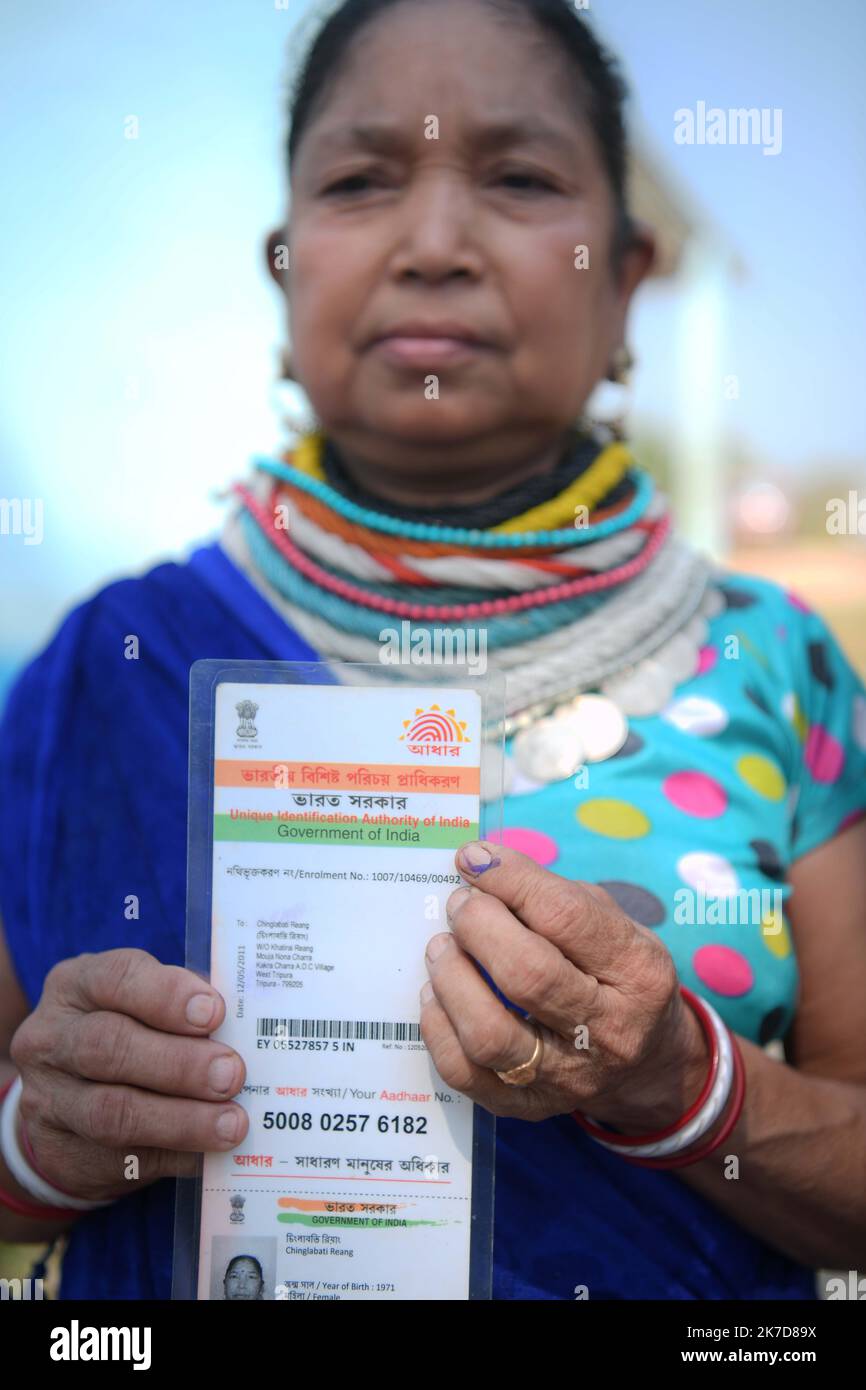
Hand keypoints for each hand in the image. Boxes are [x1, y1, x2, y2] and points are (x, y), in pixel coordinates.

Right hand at [9, 948, 247, 1202]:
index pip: (115, 978)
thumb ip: (183, 1007)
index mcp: (77, 985)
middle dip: (179, 1063)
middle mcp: (51, 1038)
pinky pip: (123, 1159)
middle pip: (108, 1046)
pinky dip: (175, 1155)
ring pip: (112, 1111)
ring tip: (231, 1123)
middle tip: (231, 1074)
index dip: (167, 994)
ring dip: (181, 1119)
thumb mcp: (140, 1004)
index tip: (214, 1012)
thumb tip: (250, 1022)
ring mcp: (50, 1099)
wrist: (62, 1105)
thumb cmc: (123, 1033)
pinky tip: (211, 1154)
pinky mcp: (63, 1152)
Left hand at [420, 842, 707, 1129]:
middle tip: (460, 905)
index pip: (567, 918)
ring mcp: (568, 1079)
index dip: (511, 880)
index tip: (473, 858)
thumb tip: (478, 866)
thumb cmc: (616, 975)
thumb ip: (553, 895)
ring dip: (452, 980)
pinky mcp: (529, 1108)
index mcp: (638, 974)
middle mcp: (609, 1032)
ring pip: (491, 1035)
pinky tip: (436, 996)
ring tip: (441, 948)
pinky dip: (438, 1029)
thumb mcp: (612, 924)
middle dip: (479, 927)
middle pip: (528, 976)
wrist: (646, 1064)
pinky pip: (466, 1075)